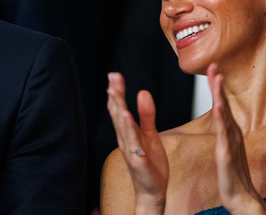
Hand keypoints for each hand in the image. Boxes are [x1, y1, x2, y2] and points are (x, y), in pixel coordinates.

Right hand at [106, 72, 167, 212]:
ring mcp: (130, 149)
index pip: (119, 108)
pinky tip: (127, 117)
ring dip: (119, 109)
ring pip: (122, 126)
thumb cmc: (150, 163)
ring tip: (116, 93)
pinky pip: (133, 142)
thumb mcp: (150, 134)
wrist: (153, 190)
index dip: (116, 91)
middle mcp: (125, 139)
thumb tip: (142, 92)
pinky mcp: (139, 159)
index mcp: (127, 132)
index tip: (114, 74)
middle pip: (118, 114)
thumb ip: (146, 114)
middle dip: (115, 95)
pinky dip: (129, 130)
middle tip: (112, 76)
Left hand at [207, 64, 265, 213]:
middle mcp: (232, 135)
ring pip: (224, 116)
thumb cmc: (233, 176)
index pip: (222, 105)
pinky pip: (224, 136)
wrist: (242, 198)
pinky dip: (222, 120)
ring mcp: (230, 144)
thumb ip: (226, 135)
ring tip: (216, 79)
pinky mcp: (226, 156)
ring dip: (220, 96)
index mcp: (230, 133)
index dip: (218, 88)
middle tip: (214, 65)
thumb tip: (223, 121)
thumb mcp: (228, 150)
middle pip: (224, 105)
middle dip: (218, 85)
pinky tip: (219, 108)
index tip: (213, 69)